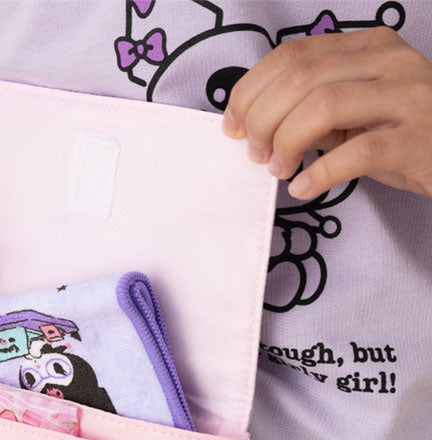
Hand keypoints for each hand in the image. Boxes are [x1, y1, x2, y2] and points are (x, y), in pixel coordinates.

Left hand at [221, 26, 431, 199]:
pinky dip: (319, 174)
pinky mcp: (418, 139)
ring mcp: (408, 98)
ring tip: (279, 169)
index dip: (250, 91)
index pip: (291, 55)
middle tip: (256, 153)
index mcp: (368, 47)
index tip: (233, 126)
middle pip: (300, 77)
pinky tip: (303, 188)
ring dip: (286, 142)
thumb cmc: (401, 134)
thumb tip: (252, 125)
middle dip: (262, 119)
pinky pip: (358, 153)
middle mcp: (389, 62)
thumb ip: (309, 109)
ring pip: (324, 105)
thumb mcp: (354, 111)